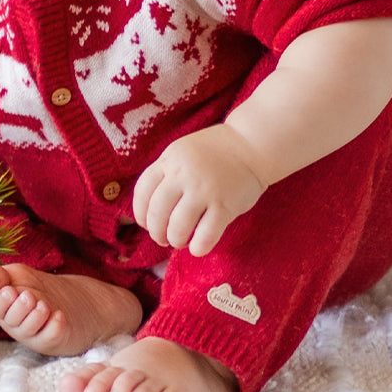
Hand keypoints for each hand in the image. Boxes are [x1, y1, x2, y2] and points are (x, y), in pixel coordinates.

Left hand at [132, 124, 267, 256]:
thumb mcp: (182, 152)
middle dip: (156, 232)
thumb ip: (166, 174)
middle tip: (162, 238)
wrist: (251, 144)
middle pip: (157, 213)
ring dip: (175, 240)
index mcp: (169, 160)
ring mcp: (204, 190)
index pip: (142, 192)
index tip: (145, 224)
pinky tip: (198, 247)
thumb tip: (149, 209)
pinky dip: (198, 247)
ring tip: (179, 241)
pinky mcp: (225, 206)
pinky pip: (205, 236)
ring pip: (178, 227)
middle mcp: (183, 174)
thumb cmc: (214, 151)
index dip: (140, 214)